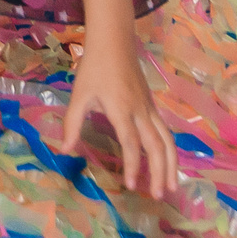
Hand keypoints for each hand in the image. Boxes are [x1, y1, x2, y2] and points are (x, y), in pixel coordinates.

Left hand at [62, 32, 176, 199]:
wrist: (114, 42)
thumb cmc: (94, 68)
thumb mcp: (79, 94)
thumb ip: (73, 123)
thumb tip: (65, 150)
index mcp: (122, 109)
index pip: (131, 143)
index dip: (132, 165)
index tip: (130, 185)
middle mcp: (141, 112)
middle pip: (156, 146)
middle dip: (159, 172)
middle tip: (157, 195)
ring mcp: (150, 109)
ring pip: (167, 140)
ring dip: (171, 164)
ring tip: (171, 186)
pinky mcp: (152, 106)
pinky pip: (165, 132)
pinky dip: (169, 151)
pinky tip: (168, 164)